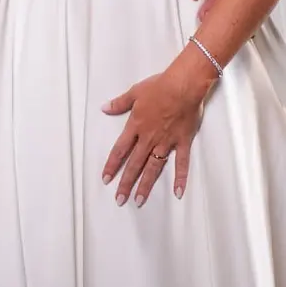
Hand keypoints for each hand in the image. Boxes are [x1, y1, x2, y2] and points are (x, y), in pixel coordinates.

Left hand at [101, 66, 206, 206]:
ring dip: (146, 185)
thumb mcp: (134, 92)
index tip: (106, 179)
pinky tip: (178, 192)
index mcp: (136, 126)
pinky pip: (181, 163)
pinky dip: (180, 177)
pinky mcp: (182, 143)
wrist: (182, 86)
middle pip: (134, 164)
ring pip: (154, 168)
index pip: (120, 150)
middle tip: (120, 200)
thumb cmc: (158, 87)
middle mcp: (149, 138)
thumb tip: (104, 108)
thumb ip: (119, 103)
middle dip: (126, 183)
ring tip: (139, 200)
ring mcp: (166, 142)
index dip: (112, 165)